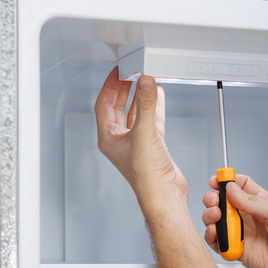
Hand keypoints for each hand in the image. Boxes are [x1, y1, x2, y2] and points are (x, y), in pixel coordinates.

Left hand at [94, 68, 187, 208]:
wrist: (164, 195)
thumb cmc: (147, 176)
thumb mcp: (146, 133)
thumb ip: (147, 105)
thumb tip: (145, 83)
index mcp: (108, 138)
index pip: (103, 104)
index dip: (110, 86)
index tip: (118, 72)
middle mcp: (120, 140)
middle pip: (117, 107)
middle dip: (124, 89)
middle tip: (130, 74)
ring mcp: (136, 143)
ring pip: (135, 113)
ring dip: (140, 97)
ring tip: (145, 82)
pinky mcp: (152, 146)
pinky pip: (151, 121)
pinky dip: (154, 108)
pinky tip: (158, 98)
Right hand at [202, 175, 267, 267]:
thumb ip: (253, 202)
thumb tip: (231, 190)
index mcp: (263, 203)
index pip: (241, 186)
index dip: (227, 181)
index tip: (217, 180)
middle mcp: (252, 218)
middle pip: (225, 203)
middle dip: (214, 199)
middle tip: (215, 202)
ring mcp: (245, 235)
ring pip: (219, 222)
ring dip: (211, 218)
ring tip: (215, 217)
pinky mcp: (240, 252)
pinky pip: (220, 244)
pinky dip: (213, 238)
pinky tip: (216, 234)